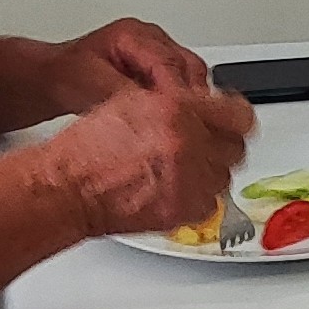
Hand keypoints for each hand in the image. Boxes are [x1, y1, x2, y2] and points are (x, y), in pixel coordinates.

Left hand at [25, 18, 210, 114]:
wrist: (55, 78)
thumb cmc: (67, 76)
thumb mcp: (91, 85)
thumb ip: (126, 94)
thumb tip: (154, 108)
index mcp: (134, 34)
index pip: (169, 63)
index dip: (178, 93)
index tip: (181, 118)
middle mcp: (152, 39)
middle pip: (190, 68)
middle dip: (191, 99)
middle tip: (187, 129)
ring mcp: (159, 52)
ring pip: (193, 77)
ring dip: (191, 103)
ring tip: (184, 129)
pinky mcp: (161, 70)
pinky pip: (185, 85)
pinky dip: (185, 105)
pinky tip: (179, 123)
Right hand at [34, 83, 256, 237]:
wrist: (70, 188)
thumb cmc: (89, 149)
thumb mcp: (133, 102)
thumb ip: (176, 100)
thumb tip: (205, 103)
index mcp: (175, 109)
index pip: (237, 113)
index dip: (235, 116)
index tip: (232, 118)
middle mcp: (187, 142)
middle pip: (236, 146)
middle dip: (222, 144)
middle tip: (204, 144)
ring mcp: (188, 178)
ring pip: (224, 175)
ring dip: (210, 170)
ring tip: (183, 166)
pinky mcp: (184, 208)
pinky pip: (210, 201)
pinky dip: (197, 195)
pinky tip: (177, 186)